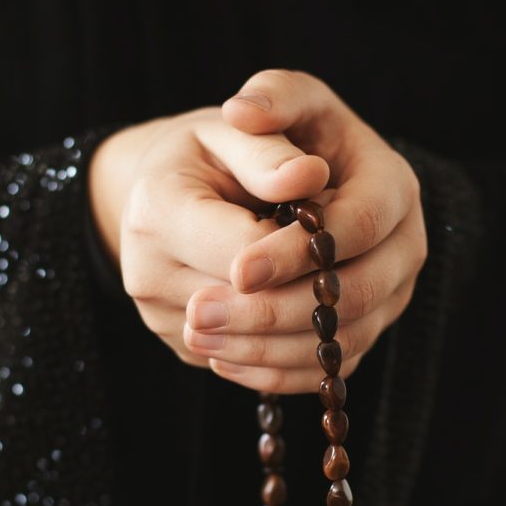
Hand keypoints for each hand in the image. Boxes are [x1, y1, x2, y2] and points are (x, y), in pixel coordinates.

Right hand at [88, 105, 329, 369]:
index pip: (248, 250)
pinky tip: (328, 330)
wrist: (165, 194)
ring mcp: (165, 322)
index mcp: (158, 210)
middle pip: (252, 308)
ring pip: (258, 351)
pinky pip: (254, 374)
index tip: (337, 230)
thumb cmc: (211, 153)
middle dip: (313, 293)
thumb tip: (311, 174)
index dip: (302, 249)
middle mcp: (148, 275)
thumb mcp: (235, 131)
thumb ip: (269, 150)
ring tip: (349, 298)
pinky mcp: (188, 350)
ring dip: (315, 332)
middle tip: (357, 272)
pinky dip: (299, 359)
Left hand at [186, 70, 427, 392]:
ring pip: (338, 344)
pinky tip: (219, 359)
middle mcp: (403, 247)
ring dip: (264, 349)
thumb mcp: (279, 101)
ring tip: (197, 335)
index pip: (354, 228)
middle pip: (353, 295)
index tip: (238, 268)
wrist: (282, 186)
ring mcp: (387, 299)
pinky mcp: (360, 336)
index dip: (296, 252)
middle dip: (273, 311)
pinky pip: (324, 371)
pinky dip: (273, 372)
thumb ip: (269, 100)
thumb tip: (247, 113)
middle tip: (200, 313)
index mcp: (392, 184)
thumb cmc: (278, 138)